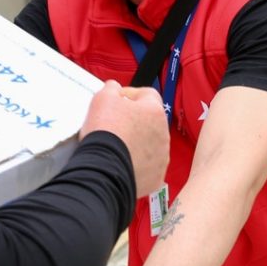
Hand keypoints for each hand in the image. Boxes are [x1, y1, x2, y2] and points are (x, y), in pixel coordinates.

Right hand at [81, 80, 167, 197]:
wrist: (105, 169)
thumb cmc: (106, 132)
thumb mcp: (103, 98)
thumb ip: (111, 88)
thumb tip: (114, 88)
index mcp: (154, 110)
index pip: (147, 94)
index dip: (130, 95)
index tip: (117, 100)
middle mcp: (164, 133)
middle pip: (150, 121)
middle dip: (135, 121)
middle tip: (115, 125)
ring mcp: (162, 157)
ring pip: (151, 145)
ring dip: (138, 143)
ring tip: (118, 147)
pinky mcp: (156, 177)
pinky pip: (148, 166)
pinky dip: (138, 164)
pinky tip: (123, 163)